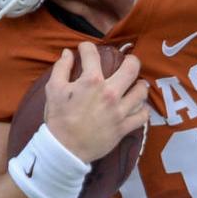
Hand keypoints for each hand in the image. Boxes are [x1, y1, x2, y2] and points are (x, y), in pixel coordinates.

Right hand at [43, 42, 148, 161]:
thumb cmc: (58, 119)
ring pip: (141, 91)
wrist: (64, 149)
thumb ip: (61, 68)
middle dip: (131, 61)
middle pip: (132, 68)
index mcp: (91, 81)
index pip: (93, 54)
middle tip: (127, 62)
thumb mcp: (53, 90)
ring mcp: (119, 111)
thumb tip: (68, 53)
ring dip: (139, 86)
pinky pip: (143, 115)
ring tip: (134, 85)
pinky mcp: (124, 127)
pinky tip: (136, 106)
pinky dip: (142, 110)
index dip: (87, 48)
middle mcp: (110, 92)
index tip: (85, 50)